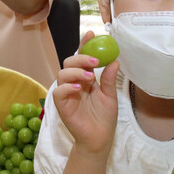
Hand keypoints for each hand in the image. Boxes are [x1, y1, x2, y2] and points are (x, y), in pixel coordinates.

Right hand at [52, 31, 119, 156]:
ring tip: (89, 78)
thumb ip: (110, 79)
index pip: (82, 58)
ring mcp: (66, 93)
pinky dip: (67, 87)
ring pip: (62, 74)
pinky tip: (79, 88)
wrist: (99, 139)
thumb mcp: (110, 96)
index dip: (85, 45)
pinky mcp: (61, 105)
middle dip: (81, 58)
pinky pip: (59, 91)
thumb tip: (115, 60)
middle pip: (69, 62)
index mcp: (86, 78)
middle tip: (95, 61)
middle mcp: (74, 83)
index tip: (92, 34)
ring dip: (75, 72)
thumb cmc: (104, 118)